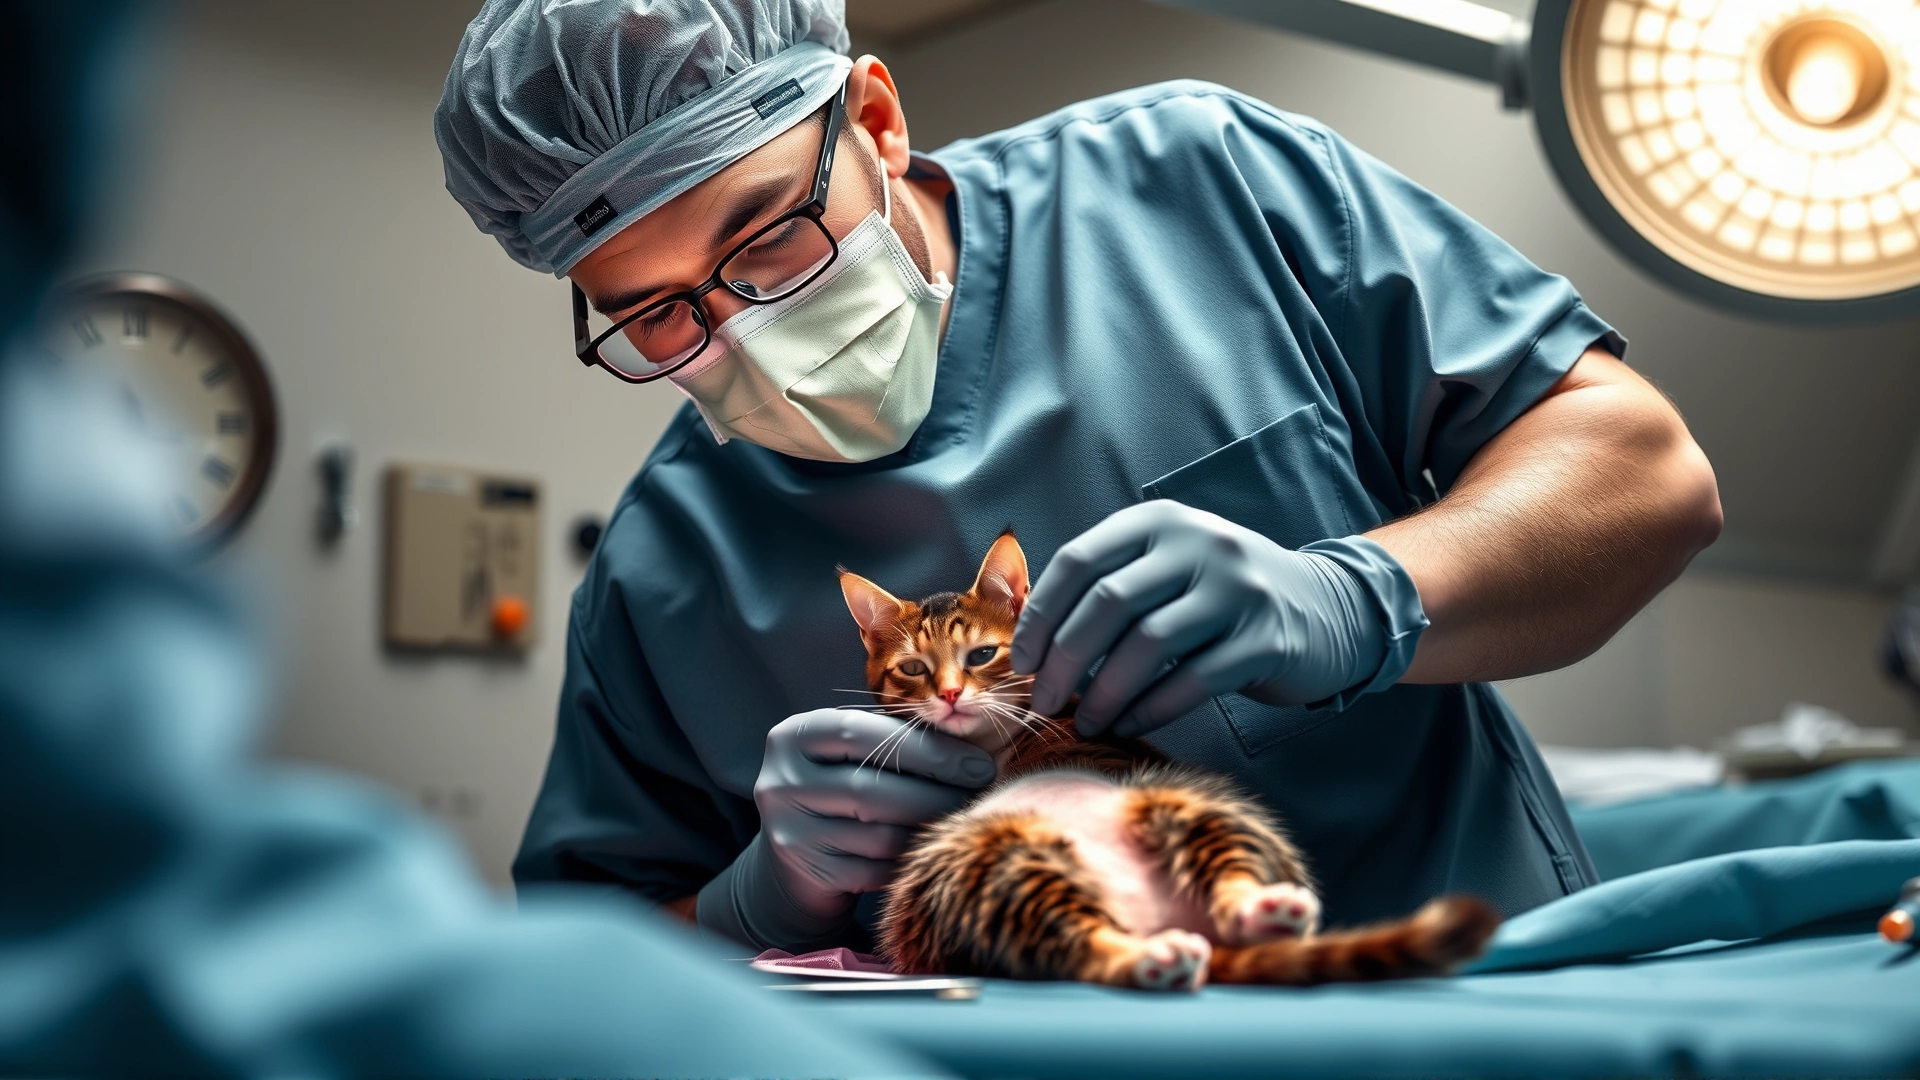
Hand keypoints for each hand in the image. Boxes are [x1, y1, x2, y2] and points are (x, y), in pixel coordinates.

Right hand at [753, 708, 996, 920]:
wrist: (797, 856)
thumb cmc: (842, 787)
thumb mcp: (854, 754)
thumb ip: (896, 741)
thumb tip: (971, 748)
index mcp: (794, 735)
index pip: (865, 734)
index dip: (927, 748)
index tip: (978, 763)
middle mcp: (781, 780)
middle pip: (873, 788)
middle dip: (937, 792)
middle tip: (979, 794)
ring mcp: (789, 830)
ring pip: (879, 834)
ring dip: (930, 829)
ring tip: (961, 819)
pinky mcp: (808, 871)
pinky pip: (874, 870)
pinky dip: (908, 861)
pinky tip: (929, 849)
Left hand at [1012, 501, 1420, 738]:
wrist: (1325, 608)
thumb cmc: (1219, 597)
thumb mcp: (1167, 568)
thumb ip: (1108, 585)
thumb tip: (1027, 635)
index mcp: (1160, 522)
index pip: (1080, 560)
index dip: (1041, 614)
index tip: (1023, 661)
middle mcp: (1199, 544)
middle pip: (1108, 603)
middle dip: (1065, 660)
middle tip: (1043, 702)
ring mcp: (1236, 589)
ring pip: (1148, 644)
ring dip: (1104, 692)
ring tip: (1083, 721)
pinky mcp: (1265, 638)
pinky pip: (1193, 680)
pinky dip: (1151, 708)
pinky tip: (1128, 724)